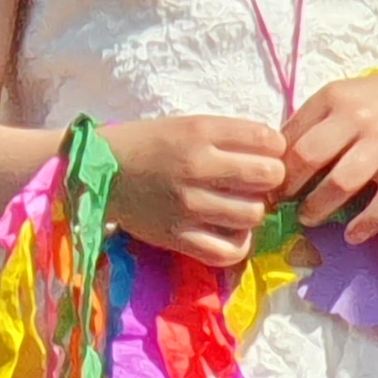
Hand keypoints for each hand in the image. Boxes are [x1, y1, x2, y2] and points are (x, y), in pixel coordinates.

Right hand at [106, 114, 287, 266]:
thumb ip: (231, 137)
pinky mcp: (176, 237)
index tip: (262, 155)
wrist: (100, 171)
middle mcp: (196, 167)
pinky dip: (236, 244)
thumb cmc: (150, 144)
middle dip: (269, 180)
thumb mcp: (190, 125)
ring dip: (252, 212)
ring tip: (236, 207)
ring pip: (253, 215)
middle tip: (253, 184)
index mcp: (201, 132)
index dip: (274, 149)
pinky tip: (228, 233)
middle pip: (268, 177)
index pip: (269, 140)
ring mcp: (187, 205)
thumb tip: (277, 155)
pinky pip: (228, 252)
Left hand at [281, 68, 377, 239]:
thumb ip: (310, 123)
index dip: (274, 165)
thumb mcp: (341, 98)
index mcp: (334, 98)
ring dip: (319, 206)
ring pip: (342, 182)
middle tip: (283, 202)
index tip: (268, 183)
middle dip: (290, 186)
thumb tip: (271, 159)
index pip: (291, 135)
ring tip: (309, 217)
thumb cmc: (377, 104)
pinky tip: (352, 235)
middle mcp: (357, 118)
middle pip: (309, 156)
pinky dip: (366, 223)